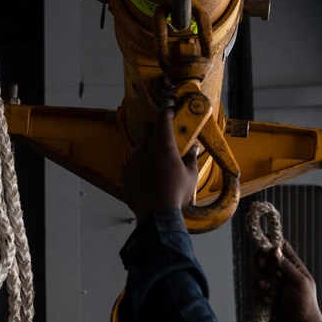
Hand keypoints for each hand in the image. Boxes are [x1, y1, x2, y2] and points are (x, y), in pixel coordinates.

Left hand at [122, 106, 198, 222]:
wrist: (155, 213)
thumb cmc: (176, 193)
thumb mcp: (190, 176)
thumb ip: (191, 159)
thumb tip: (195, 149)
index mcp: (164, 145)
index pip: (164, 119)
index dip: (167, 111)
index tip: (169, 108)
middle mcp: (146, 148)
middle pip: (147, 129)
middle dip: (153, 128)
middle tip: (159, 135)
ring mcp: (133, 159)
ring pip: (139, 147)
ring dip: (146, 150)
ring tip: (153, 161)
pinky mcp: (126, 172)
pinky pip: (132, 163)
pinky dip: (139, 165)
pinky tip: (145, 175)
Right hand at [249, 239, 321, 321]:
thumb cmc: (304, 303)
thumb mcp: (299, 282)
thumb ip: (287, 266)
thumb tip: (275, 249)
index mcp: (291, 264)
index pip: (279, 246)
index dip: (270, 244)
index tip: (266, 249)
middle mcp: (278, 271)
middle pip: (262, 257)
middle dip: (259, 261)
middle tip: (262, 266)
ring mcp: (269, 283)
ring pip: (254, 272)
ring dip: (258, 279)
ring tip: (268, 289)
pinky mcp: (261, 296)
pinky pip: (252, 290)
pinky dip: (258, 295)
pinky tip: (268, 302)